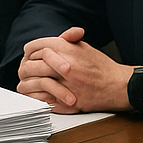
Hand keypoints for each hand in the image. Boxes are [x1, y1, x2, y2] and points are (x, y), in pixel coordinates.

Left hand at [16, 26, 131, 112]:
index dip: (30, 50)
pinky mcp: (65, 101)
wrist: (117, 86)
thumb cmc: (102, 67)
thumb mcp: (84, 47)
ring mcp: (64, 84)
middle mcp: (63, 66)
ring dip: (27, 82)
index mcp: (66, 49)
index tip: (29, 54)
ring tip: (26, 82)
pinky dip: (35, 97)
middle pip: (31, 64)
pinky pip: (41, 99)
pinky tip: (34, 94)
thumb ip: (66, 41)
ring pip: (34, 82)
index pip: (36, 46)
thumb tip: (49, 42)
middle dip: (26, 66)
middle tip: (24, 68)